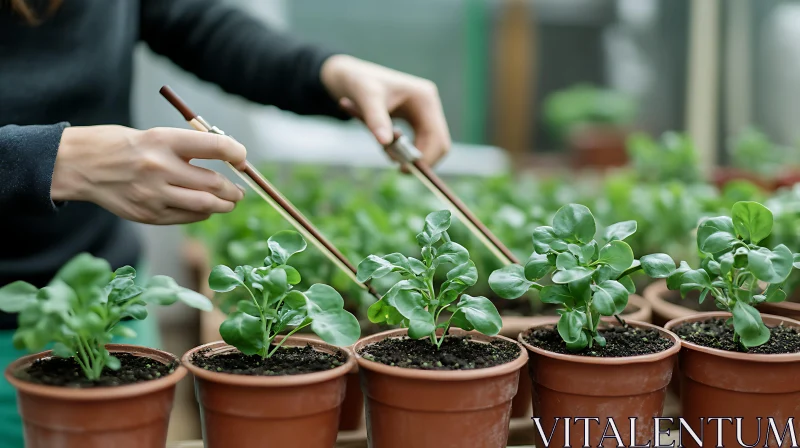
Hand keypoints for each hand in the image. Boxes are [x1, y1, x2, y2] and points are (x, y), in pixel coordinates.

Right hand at [51, 125, 246, 224]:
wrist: (78, 164)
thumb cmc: (122, 145)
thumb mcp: (155, 135)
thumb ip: (188, 148)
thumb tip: (227, 160)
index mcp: (163, 140)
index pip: (215, 146)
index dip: (237, 153)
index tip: (242, 158)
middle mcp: (160, 168)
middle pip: (214, 183)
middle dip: (233, 190)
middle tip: (240, 191)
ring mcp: (153, 195)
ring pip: (205, 206)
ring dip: (224, 205)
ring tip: (229, 202)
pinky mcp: (148, 214)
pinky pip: (187, 217)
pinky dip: (202, 214)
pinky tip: (204, 208)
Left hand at [321, 55, 450, 166]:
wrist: (350, 75)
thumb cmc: (359, 81)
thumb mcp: (366, 98)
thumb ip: (377, 119)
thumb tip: (386, 143)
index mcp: (425, 99)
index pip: (437, 138)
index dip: (425, 158)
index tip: (403, 170)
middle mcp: (429, 106)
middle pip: (438, 144)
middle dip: (419, 159)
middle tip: (397, 169)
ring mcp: (424, 113)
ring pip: (428, 146)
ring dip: (409, 154)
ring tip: (384, 147)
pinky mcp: (416, 119)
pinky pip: (417, 143)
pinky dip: (402, 149)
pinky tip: (385, 142)